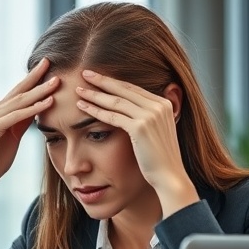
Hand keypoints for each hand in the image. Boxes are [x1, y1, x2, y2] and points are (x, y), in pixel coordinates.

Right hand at [0, 58, 59, 190]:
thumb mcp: (14, 136)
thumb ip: (23, 121)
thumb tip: (37, 108)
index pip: (19, 91)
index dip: (33, 77)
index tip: (48, 65)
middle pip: (20, 91)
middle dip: (36, 77)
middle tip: (51, 62)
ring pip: (20, 101)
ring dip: (40, 91)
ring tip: (56, 82)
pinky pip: (17, 116)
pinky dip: (33, 109)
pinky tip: (47, 102)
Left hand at [74, 70, 196, 209]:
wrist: (169, 176)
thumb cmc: (160, 159)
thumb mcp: (157, 132)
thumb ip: (148, 119)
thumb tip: (131, 114)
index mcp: (164, 103)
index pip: (134, 89)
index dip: (114, 82)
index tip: (99, 77)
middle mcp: (158, 105)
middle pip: (124, 89)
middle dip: (102, 81)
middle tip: (84, 73)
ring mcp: (150, 115)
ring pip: (116, 101)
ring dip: (94, 95)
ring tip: (79, 90)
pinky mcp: (140, 127)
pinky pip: (113, 116)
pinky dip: (95, 111)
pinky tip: (82, 107)